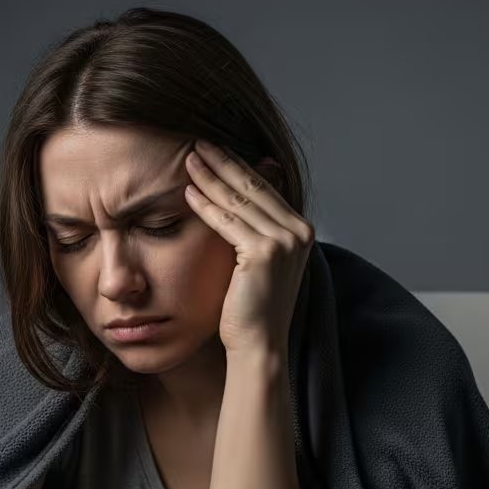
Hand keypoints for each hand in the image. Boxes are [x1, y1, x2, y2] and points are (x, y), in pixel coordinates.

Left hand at [184, 138, 314, 355]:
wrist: (258, 345)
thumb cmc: (252, 309)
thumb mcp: (258, 263)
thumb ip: (255, 231)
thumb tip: (238, 202)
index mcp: (301, 231)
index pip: (264, 189)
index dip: (237, 166)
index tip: (214, 150)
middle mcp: (299, 232)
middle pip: (253, 187)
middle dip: (223, 162)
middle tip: (197, 143)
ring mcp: (285, 241)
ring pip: (238, 200)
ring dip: (210, 177)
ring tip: (188, 158)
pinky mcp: (265, 253)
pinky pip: (227, 222)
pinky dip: (205, 205)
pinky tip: (187, 192)